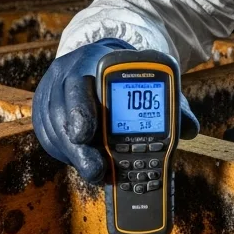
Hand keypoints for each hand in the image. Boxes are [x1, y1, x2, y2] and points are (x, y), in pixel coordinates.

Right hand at [32, 39, 199, 183]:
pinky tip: (82, 163)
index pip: (80, 81)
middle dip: (77, 145)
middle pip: (62, 111)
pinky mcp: (43, 114)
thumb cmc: (125, 79)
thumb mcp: (147, 84)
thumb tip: (190, 128)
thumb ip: (169, 104)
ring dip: (75, 156)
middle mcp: (65, 74)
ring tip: (97, 173)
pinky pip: (50, 139)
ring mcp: (50, 95)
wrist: (96, 65)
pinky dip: (67, 155)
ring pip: (54, 129)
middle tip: (96, 169)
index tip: (86, 134)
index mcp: (92, 60)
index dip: (80, 109)